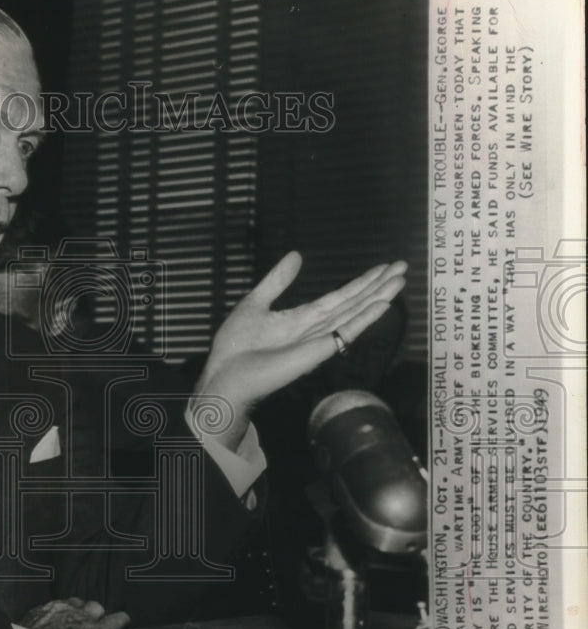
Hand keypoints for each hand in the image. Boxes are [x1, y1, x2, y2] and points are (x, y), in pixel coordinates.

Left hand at [18, 598, 129, 628]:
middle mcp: (82, 617)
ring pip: (79, 602)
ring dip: (78, 610)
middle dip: (96, 615)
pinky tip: (57, 617)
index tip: (122, 621)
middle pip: (97, 608)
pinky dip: (61, 609)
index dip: (121, 620)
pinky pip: (59, 603)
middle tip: (91, 625)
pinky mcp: (47, 607)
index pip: (117, 619)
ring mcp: (64, 609)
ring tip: (74, 620)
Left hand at [194, 252, 406, 450]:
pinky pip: (344, 332)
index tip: (383, 267)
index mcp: (302, 318)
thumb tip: (296, 255)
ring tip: (400, 280)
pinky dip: (364, 318)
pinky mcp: (315, 352)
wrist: (224, 373)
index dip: (361, 282)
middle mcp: (316, 330)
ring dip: (378, 298)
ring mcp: (318, 341)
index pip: (339, 297)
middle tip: (403, 267)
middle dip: (377, 286)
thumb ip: (278, 280)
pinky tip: (382, 304)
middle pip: (354, 304)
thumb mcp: (256, 302)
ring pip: (355, 315)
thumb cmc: (235, 346)